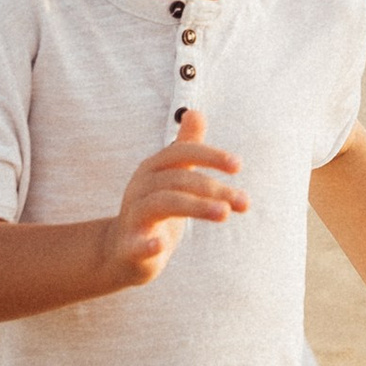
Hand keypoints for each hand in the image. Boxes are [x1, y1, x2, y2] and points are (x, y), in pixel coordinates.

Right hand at [107, 109, 245, 286]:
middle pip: (178, 179)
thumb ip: (185, 147)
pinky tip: (160, 246)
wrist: (121, 252)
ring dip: (197, 207)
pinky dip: (146, 244)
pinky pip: (135, 244)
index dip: (209, 156)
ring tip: (224, 214)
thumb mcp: (171, 177)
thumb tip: (196, 112)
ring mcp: (132, 217)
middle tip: (244, 202)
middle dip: (213, 188)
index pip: (180, 153)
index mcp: (152, 170)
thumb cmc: (153, 211)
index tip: (238, 166)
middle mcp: (140, 188)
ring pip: (163, 203)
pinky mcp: (128, 247)